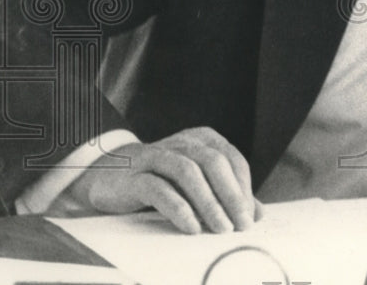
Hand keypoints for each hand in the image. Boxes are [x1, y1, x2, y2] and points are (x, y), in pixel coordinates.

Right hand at [70, 127, 262, 233]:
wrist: (109, 176)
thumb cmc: (162, 179)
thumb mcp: (197, 182)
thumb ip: (226, 195)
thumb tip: (257, 214)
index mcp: (203, 139)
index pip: (233, 160)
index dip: (244, 188)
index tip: (250, 217)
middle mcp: (183, 142)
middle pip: (214, 163)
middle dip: (231, 195)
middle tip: (240, 224)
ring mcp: (157, 155)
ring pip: (189, 172)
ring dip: (209, 202)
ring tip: (220, 228)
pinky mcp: (135, 174)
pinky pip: (160, 189)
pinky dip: (179, 208)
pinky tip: (191, 226)